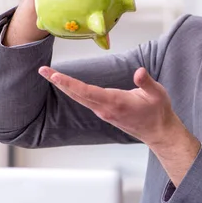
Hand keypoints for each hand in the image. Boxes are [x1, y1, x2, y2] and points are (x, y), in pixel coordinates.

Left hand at [38, 65, 201, 185]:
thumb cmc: (158, 112)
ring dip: (64, 86)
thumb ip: (146, 82)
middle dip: (59, 82)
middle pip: (77, 94)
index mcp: (115, 102)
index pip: (87, 91)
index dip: (69, 83)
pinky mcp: (105, 113)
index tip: (54, 75)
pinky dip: (74, 91)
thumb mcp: (157, 94)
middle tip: (42, 70)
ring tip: (51, 75)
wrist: (159, 132)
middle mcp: (105, 109)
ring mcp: (104, 112)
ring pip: (80, 98)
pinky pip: (85, 100)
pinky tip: (68, 86)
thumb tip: (138, 72)